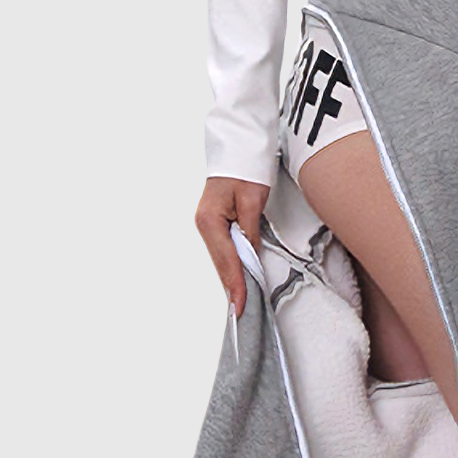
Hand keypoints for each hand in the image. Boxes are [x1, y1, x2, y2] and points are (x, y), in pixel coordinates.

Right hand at [195, 176, 270, 317]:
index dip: (236, 284)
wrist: (240, 147)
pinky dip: (232, 265)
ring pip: (222, 259)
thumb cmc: (245, 167)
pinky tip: (238, 279)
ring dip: (232, 277)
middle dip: (233, 286)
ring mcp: (207, 225)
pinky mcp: (214, 224)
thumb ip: (250, 233)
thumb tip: (250, 258)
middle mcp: (204, 224)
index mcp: (210, 220)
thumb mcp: (253, 201)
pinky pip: (224, 250)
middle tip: (242, 310)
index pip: (227, 260)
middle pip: (221, 263)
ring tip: (241, 300)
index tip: (241, 305)